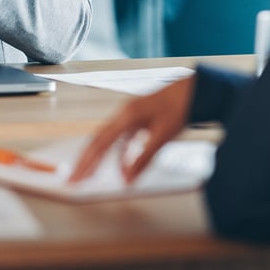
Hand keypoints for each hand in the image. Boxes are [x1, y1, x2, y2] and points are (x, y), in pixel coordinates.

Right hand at [68, 73, 196, 183]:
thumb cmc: (179, 106)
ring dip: (100, 159)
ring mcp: (130, 116)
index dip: (86, 163)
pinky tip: (122, 166)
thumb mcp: (162, 136)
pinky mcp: (138, 120)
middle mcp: (123, 115)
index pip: (99, 144)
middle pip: (97, 141)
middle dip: (85, 161)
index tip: (76, 177)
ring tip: (92, 175)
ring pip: (108, 141)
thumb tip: (128, 178)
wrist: (194, 90)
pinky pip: (121, 140)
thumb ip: (143, 158)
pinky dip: (119, 155)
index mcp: (125, 116)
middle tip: (75, 178)